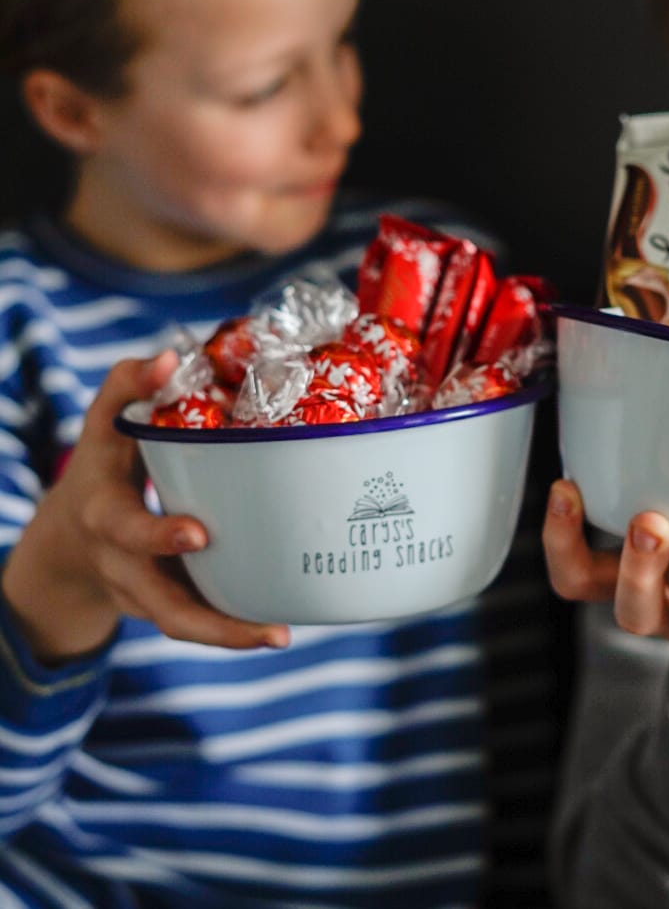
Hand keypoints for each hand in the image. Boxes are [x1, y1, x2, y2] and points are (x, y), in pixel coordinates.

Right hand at [2, 353, 290, 661]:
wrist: (67, 543)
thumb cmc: (100, 468)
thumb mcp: (100, 425)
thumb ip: (128, 385)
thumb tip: (172, 355)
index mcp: (104, 514)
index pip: (124, 525)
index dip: (156, 533)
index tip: (197, 532)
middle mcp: (120, 563)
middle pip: (155, 598)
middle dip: (199, 609)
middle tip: (260, 617)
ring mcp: (140, 593)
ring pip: (178, 624)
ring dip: (227, 635)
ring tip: (277, 637)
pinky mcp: (163, 606)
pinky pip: (195, 623)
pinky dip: (231, 630)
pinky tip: (276, 627)